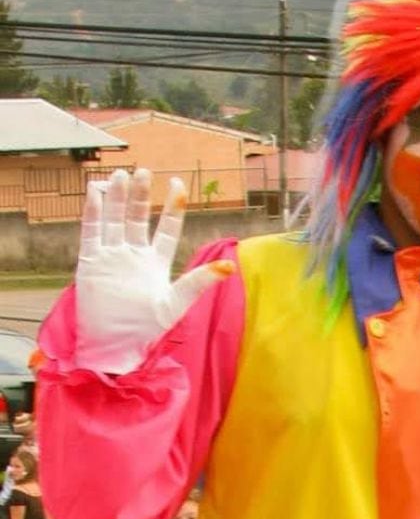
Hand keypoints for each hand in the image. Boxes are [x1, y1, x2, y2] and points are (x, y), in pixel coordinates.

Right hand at [75, 167, 233, 373]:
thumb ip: (199, 282)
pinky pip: (91, 233)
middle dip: (140, 195)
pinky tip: (96, 194)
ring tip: (121, 175)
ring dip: (117, 199)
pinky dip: (93, 214)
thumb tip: (230, 267)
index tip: (177, 184)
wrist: (114, 347)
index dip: (172, 207)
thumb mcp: (177, 303)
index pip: (167, 228)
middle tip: (143, 171)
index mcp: (157, 262)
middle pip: (137, 218)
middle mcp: (134, 255)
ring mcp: (112, 257)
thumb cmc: (147, 329)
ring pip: (114, 220)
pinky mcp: (91, 263)